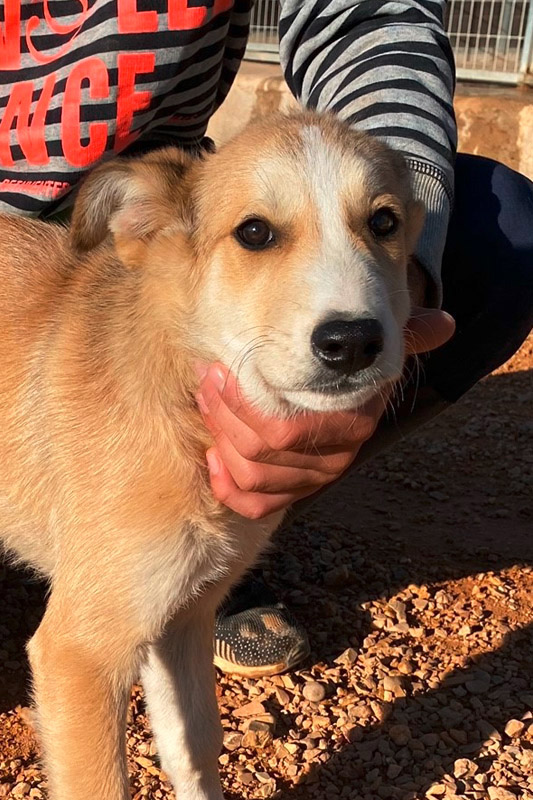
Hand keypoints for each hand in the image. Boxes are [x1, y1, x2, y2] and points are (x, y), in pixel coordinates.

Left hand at [196, 307, 454, 518]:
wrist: (356, 396)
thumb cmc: (361, 367)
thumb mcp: (381, 348)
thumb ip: (408, 336)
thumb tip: (444, 323)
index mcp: (351, 426)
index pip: (284, 430)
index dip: (243, 403)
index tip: (222, 367)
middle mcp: (334, 460)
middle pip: (259, 452)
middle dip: (223, 413)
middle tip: (206, 377)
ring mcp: (313, 480)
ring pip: (251, 476)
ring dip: (219, 438)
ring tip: (206, 399)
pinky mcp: (293, 493)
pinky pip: (255, 506)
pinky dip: (228, 486)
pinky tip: (213, 458)